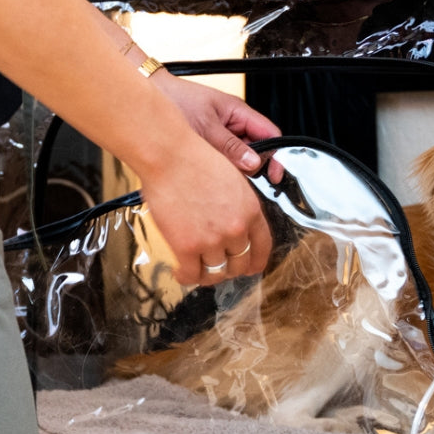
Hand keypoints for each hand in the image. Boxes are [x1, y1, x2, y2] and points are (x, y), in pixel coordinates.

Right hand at [136, 135, 272, 285]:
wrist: (170, 156)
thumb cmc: (195, 159)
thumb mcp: (232, 179)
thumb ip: (238, 205)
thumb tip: (233, 223)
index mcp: (251, 210)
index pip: (263, 246)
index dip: (256, 261)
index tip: (250, 267)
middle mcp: (236, 228)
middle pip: (240, 264)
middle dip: (231, 270)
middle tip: (220, 269)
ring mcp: (212, 240)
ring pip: (216, 273)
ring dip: (208, 275)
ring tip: (198, 270)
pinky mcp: (187, 247)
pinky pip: (191, 275)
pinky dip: (186, 277)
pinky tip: (181, 272)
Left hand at [148, 71, 280, 175]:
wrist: (147, 95)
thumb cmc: (175, 99)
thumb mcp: (205, 126)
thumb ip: (229, 146)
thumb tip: (253, 163)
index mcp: (238, 112)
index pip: (270, 134)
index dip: (276, 155)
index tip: (275, 174)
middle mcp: (233, 124)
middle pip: (256, 150)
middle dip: (253, 166)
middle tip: (244, 180)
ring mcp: (221, 135)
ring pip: (238, 158)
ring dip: (233, 169)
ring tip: (220, 175)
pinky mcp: (208, 145)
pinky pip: (222, 160)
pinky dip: (220, 169)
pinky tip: (210, 174)